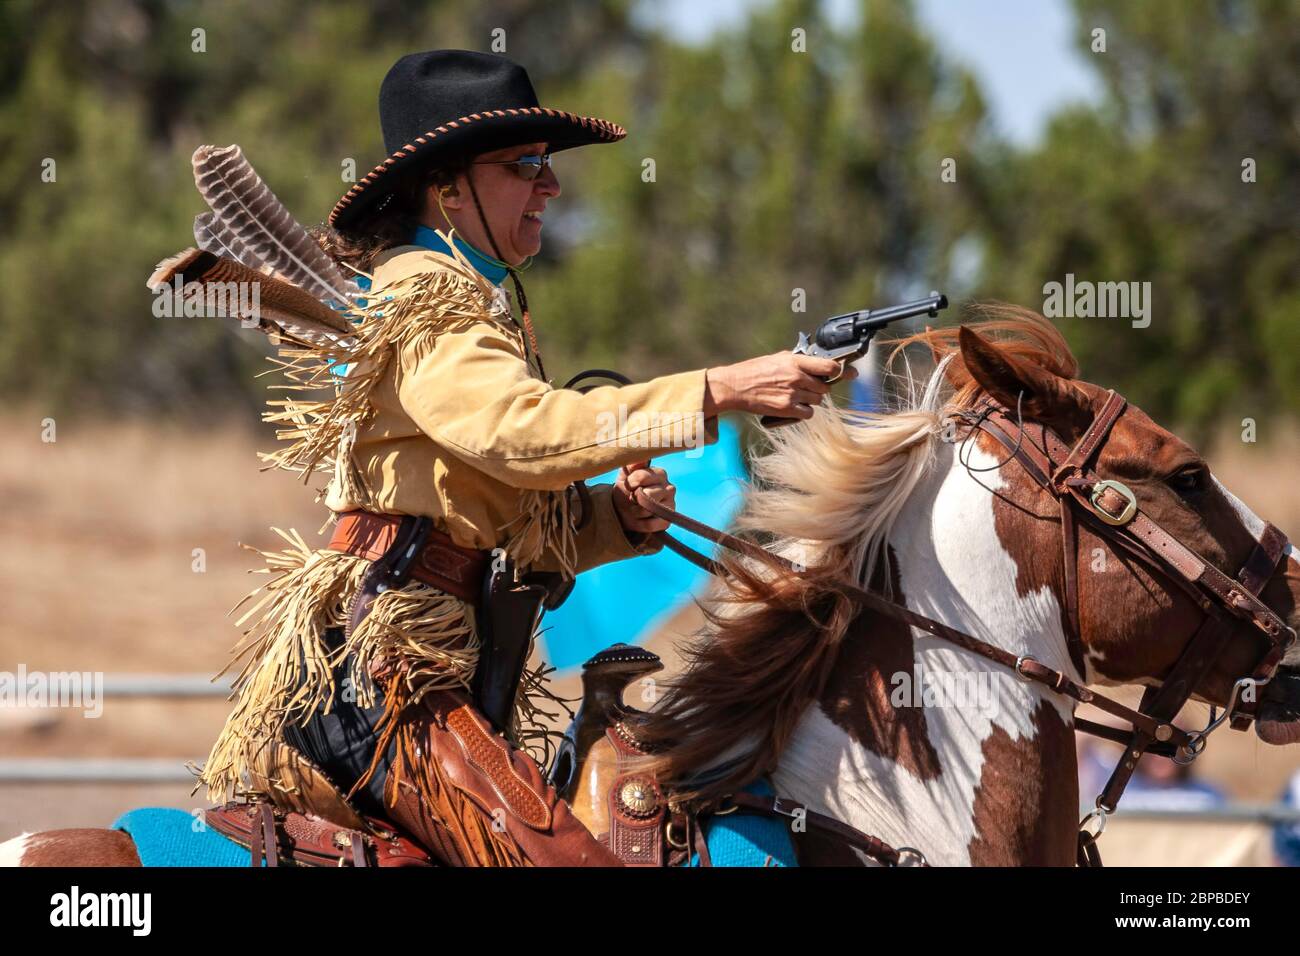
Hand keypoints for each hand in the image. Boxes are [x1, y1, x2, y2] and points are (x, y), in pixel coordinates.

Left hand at [612, 461, 675, 533]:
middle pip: (647, 494)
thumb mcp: (624, 474)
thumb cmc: (625, 490)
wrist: (623, 511)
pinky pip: (651, 524)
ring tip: (633, 509)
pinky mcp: (668, 520)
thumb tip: (636, 448)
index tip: (627, 486)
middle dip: (633, 498)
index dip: (630, 483)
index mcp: (660, 473)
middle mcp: (670, 487)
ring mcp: (671, 504)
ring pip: (648, 509)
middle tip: (631, 499)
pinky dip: (640, 524)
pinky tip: (638, 519)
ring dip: (635, 511)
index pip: (642, 476)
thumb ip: (632, 463)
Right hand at [703, 352, 858, 419]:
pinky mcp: (786, 409)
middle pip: (825, 387)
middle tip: (808, 387)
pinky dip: (804, 412)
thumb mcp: (778, 358)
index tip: (843, 372)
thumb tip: (817, 362)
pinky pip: (808, 413)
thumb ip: (799, 360)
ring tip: (796, 396)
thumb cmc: (755, 370)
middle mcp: (796, 377)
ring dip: (811, 400)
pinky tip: (794, 407)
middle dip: (820, 388)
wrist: (735, 386)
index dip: (839, 371)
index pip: (830, 366)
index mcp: (795, 361)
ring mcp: (792, 394)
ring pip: (818, 400)